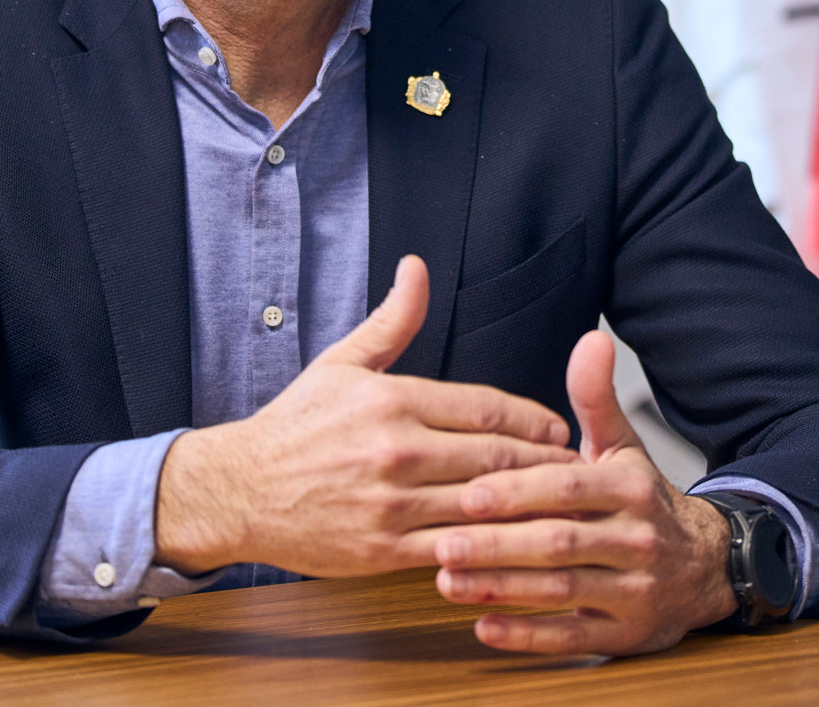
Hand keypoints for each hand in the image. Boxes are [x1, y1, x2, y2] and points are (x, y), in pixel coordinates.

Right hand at [153, 255, 578, 577]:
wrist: (239, 490)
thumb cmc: (295, 426)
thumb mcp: (342, 364)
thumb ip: (392, 321)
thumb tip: (416, 267)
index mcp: (391, 400)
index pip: (486, 410)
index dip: (534, 420)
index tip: (561, 428)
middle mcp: (396, 450)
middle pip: (495, 458)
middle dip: (544, 465)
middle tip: (579, 469)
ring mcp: (391, 504)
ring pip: (482, 506)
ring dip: (528, 509)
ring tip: (564, 510)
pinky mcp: (383, 550)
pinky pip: (454, 549)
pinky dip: (490, 549)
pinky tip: (516, 548)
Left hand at [431, 329, 737, 654]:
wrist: (707, 565)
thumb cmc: (643, 501)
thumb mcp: (624, 447)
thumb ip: (596, 398)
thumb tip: (592, 339)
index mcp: (630, 489)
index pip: (568, 488)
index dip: (517, 491)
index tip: (468, 492)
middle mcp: (637, 541)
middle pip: (561, 542)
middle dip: (498, 543)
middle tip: (442, 542)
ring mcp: (635, 592)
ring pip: (563, 593)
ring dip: (503, 588)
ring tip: (447, 581)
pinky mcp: (628, 636)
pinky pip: (574, 639)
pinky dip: (528, 636)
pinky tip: (484, 626)